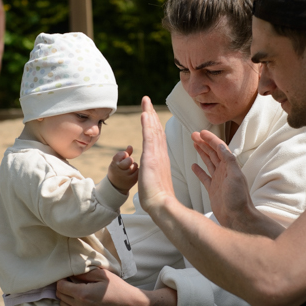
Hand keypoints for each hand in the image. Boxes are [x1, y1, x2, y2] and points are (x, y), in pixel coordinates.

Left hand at [55, 269, 158, 305]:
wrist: (128, 305)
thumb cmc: (117, 287)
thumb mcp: (101, 275)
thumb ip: (83, 273)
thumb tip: (71, 273)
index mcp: (82, 294)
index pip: (60, 287)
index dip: (61, 279)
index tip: (67, 276)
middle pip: (60, 296)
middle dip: (62, 287)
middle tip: (70, 281)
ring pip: (64, 305)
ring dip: (66, 297)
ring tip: (75, 290)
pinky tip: (80, 300)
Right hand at [107, 145, 137, 193]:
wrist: (116, 186)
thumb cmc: (117, 169)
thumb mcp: (117, 161)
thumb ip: (124, 153)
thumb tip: (130, 146)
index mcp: (114, 164)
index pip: (123, 154)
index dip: (124, 154)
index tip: (123, 157)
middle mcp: (119, 170)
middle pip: (130, 160)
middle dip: (130, 160)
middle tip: (128, 162)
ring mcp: (126, 177)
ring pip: (135, 165)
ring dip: (134, 166)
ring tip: (129, 169)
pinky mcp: (133, 181)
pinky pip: (138, 171)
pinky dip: (137, 171)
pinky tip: (133, 173)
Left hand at [137, 97, 175, 212]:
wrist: (161, 204)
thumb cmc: (158, 198)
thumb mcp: (154, 182)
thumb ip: (154, 175)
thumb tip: (152, 177)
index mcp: (161, 158)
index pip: (156, 137)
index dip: (153, 124)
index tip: (149, 113)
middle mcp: (161, 153)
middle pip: (156, 129)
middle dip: (151, 114)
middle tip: (147, 100)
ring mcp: (157, 154)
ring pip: (153, 129)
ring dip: (149, 114)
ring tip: (145, 101)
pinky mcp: (152, 157)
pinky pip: (149, 137)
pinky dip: (147, 124)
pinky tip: (145, 114)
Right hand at [191, 129, 254, 229]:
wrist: (238, 218)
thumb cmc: (238, 199)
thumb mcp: (235, 176)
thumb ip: (229, 160)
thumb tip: (221, 145)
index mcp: (230, 166)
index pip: (219, 148)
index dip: (210, 139)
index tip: (201, 132)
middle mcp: (224, 171)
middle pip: (212, 153)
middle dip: (204, 143)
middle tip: (193, 134)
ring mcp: (218, 180)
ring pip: (208, 162)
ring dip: (201, 152)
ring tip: (194, 144)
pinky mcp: (212, 190)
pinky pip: (204, 177)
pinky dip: (198, 171)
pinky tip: (193, 165)